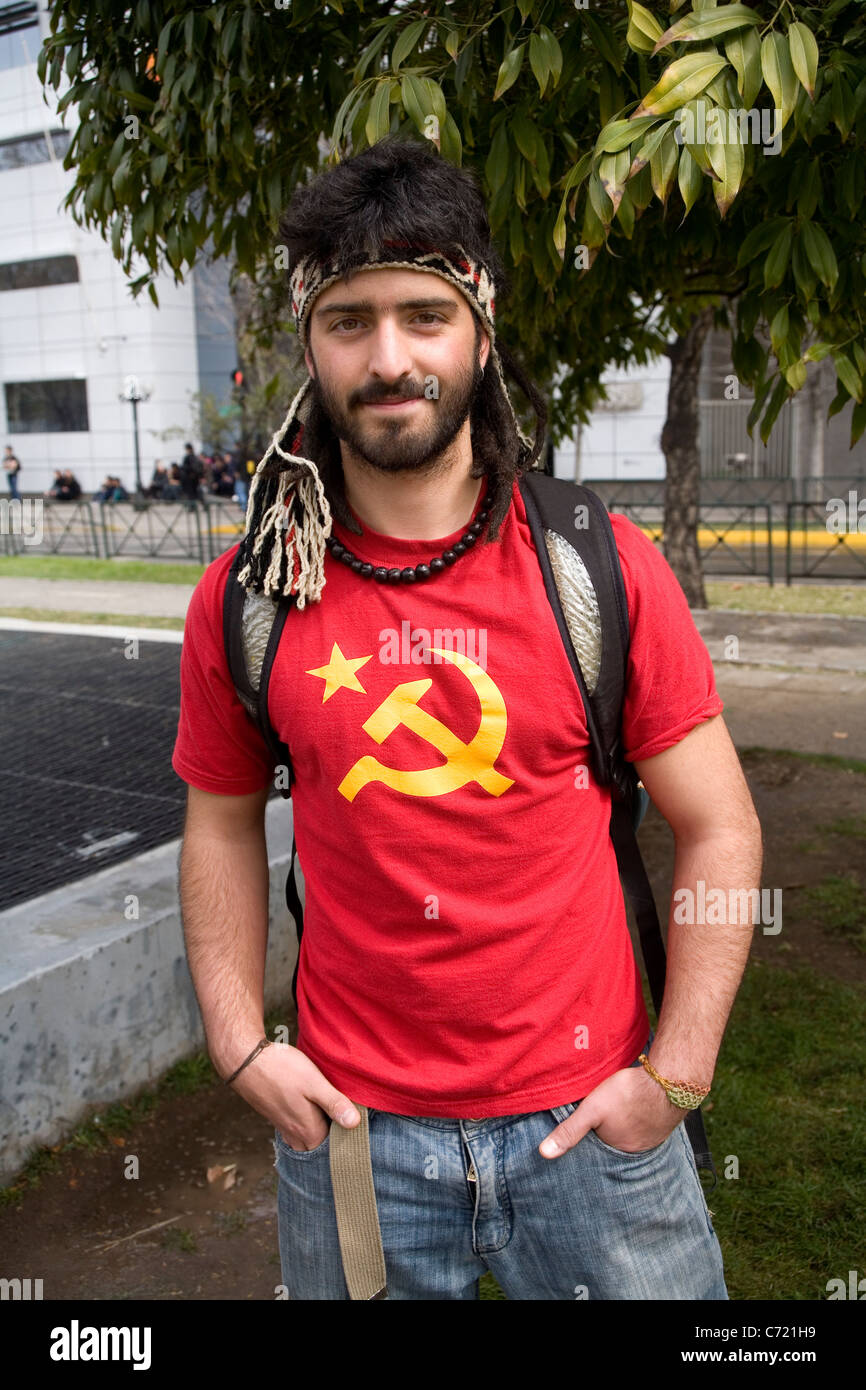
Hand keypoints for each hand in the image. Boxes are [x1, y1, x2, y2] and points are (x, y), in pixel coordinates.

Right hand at [225, 1041, 359, 1151]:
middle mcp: (294, 1134)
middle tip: (348, 1123)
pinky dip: (305, 1126)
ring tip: (332, 1117)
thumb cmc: (281, 1069)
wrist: (245, 1061)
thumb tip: (355, 1123)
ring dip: (318, 1133)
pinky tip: (310, 1110)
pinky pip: (294, 1130)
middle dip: (333, 1141)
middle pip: (319, 1147)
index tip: (358, 1125)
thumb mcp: (314, 1083)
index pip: (334, 1146)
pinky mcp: (275, 1115)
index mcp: (308, 1130)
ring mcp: (282, 1126)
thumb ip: (334, 1103)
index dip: (347, 1138)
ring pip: (305, 1139)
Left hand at [539, 1063, 683, 1158]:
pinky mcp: (664, 1122)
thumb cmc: (628, 1094)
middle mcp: (636, 1149)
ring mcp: (653, 1137)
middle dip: (608, 1131)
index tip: (588, 1124)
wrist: (669, 1081)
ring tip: (619, 1110)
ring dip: (625, 1123)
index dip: (591, 1135)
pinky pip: (647, 1123)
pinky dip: (640, 1117)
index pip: (598, 1146)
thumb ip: (569, 1131)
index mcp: (617, 1149)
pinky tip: (637, 1105)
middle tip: (604, 1115)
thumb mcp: (592, 1110)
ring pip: (631, 1131)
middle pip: (615, 1140)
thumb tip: (543, 1154)